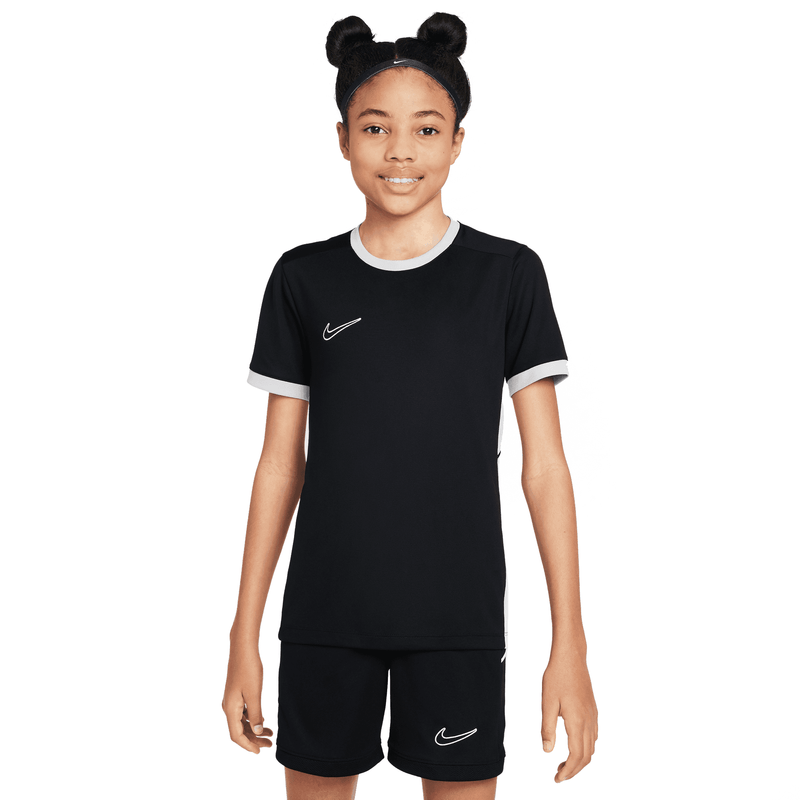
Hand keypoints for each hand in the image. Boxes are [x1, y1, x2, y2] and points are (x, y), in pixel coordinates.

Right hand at [222, 643, 274, 753]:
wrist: (243, 648)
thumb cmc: (248, 669)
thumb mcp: (254, 693)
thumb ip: (255, 714)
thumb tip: (256, 731)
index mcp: (230, 708)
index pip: (236, 735)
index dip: (248, 745)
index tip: (260, 752)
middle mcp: (228, 706)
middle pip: (239, 730)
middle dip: (254, 739)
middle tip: (270, 743)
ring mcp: (231, 699)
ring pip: (241, 721)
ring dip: (254, 729)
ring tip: (270, 733)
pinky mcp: (236, 693)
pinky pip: (242, 712)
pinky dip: (252, 718)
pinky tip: (262, 718)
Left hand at [541, 649, 597, 782]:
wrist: (571, 656)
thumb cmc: (557, 676)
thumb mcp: (547, 702)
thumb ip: (548, 728)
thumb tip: (547, 751)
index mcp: (577, 721)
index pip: (576, 756)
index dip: (568, 771)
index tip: (557, 779)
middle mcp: (588, 721)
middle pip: (586, 756)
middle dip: (574, 770)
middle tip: (559, 775)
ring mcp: (592, 715)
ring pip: (592, 747)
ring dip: (580, 759)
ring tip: (564, 763)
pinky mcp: (592, 709)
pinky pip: (593, 735)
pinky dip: (585, 747)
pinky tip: (574, 744)